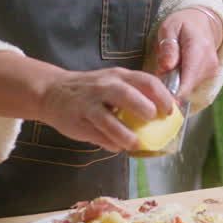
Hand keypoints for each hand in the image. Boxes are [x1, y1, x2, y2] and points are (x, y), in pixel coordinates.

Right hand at [37, 67, 174, 151]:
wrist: (52, 91)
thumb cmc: (91, 89)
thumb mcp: (112, 83)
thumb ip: (135, 93)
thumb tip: (165, 112)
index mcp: (118, 76)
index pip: (146, 81)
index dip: (163, 97)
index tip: (171, 111)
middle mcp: (104, 87)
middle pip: (128, 95)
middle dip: (145, 109)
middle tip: (154, 122)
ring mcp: (89, 104)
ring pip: (110, 120)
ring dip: (126, 135)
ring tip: (135, 143)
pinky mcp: (78, 121)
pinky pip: (97, 135)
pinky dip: (110, 143)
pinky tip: (116, 146)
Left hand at [154, 7, 222, 98]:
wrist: (201, 22)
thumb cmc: (181, 24)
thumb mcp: (169, 28)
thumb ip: (168, 47)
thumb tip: (167, 67)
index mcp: (198, 48)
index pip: (188, 78)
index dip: (173, 90)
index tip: (159, 91)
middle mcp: (209, 61)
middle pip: (186, 85)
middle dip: (170, 82)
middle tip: (161, 66)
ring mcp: (212, 69)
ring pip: (188, 86)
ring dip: (176, 80)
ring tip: (171, 62)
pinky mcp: (211, 74)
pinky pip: (192, 83)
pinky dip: (183, 78)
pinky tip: (180, 65)